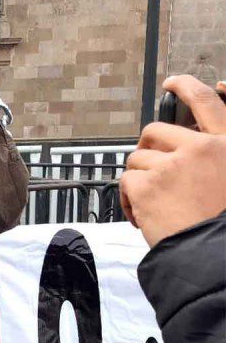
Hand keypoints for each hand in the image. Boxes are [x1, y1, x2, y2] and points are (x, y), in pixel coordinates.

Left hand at [120, 74, 225, 246]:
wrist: (214, 259)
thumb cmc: (222, 224)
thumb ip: (216, 153)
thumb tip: (205, 121)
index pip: (206, 102)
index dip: (187, 87)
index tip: (173, 83)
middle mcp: (201, 148)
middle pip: (154, 132)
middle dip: (147, 152)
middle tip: (152, 175)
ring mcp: (171, 165)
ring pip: (137, 160)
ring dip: (140, 181)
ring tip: (156, 205)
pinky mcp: (147, 185)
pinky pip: (126, 182)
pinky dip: (129, 200)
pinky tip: (144, 216)